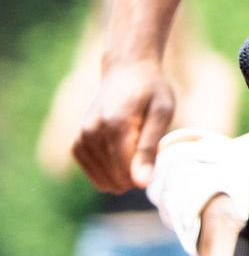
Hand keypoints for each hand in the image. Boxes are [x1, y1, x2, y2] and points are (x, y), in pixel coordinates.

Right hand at [71, 58, 175, 191]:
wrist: (126, 72)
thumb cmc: (151, 91)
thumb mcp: (162, 112)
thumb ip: (149, 148)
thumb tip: (142, 183)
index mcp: (116, 125)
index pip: (127, 171)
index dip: (147, 171)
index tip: (159, 155)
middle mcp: (92, 133)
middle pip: (115, 177)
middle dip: (136, 173)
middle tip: (150, 148)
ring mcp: (81, 139)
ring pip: (103, 179)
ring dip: (123, 172)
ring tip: (137, 146)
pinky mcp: (77, 144)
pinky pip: (93, 173)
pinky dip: (110, 170)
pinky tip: (122, 154)